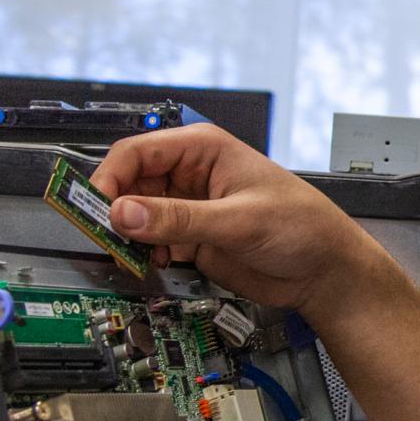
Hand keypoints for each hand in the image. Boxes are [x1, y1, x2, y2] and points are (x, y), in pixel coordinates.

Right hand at [89, 124, 398, 311]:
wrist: (324, 271)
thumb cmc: (303, 226)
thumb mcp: (239, 220)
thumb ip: (179, 219)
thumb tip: (125, 214)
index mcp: (203, 149)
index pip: (136, 152)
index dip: (109, 178)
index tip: (95, 209)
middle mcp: (190, 174)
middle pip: (128, 184)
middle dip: (114, 211)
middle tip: (106, 238)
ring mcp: (188, 207)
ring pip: (133, 216)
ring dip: (127, 236)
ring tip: (134, 254)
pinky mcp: (190, 238)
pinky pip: (149, 241)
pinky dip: (143, 254)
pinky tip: (157, 263)